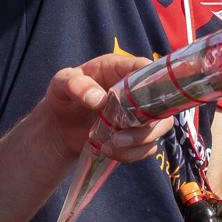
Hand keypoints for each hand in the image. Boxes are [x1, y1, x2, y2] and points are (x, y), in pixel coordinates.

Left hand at [46, 55, 172, 165]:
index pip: (146, 68)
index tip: (143, 100)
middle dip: (147, 123)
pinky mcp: (137, 135)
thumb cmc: (63, 97)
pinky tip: (109, 152)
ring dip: (139, 141)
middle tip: (120, 136)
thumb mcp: (61, 84)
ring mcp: (139, 114)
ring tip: (111, 146)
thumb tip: (100, 99)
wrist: (59, 128)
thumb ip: (76, 85)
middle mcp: (135, 91)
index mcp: (119, 69)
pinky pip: (148, 147)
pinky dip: (132, 154)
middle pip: (162, 102)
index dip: (152, 80)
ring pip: (159, 127)